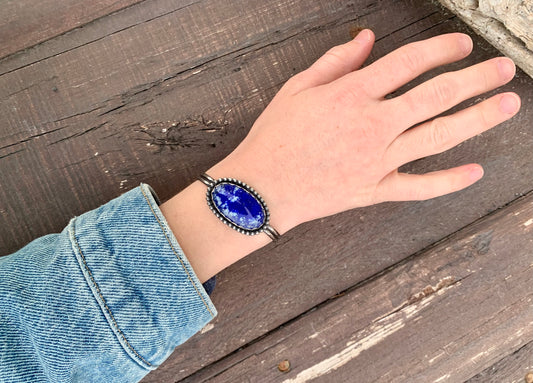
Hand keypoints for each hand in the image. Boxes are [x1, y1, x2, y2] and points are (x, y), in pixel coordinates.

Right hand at [212, 30, 519, 232]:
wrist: (261, 189)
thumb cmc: (274, 137)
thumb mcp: (297, 89)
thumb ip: (336, 62)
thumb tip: (367, 39)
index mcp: (351, 95)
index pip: (408, 64)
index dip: (440, 50)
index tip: (461, 46)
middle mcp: (372, 125)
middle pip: (435, 97)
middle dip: (475, 80)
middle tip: (504, 70)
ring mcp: (377, 161)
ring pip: (437, 137)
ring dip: (477, 119)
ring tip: (507, 106)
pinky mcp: (375, 190)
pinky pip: (419, 187)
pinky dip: (448, 182)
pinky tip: (475, 172)